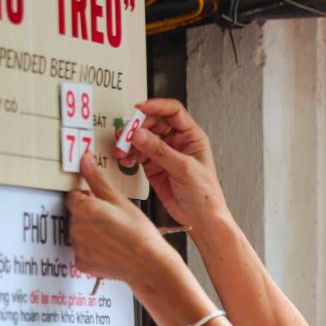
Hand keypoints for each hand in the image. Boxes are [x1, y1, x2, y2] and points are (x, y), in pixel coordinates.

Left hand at [66, 151, 177, 287]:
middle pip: (75, 214)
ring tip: (113, 235)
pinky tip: (109, 248)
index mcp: (85, 209)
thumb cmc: (140, 234)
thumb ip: (97, 180)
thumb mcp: (121, 201)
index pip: (73, 195)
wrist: (150, 264)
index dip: (88, 197)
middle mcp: (76, 228)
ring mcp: (77, 247)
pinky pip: (81, 251)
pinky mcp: (81, 263)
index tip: (102, 203)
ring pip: (78, 232)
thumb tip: (85, 161)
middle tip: (112, 220)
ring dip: (90, 232)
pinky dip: (91, 250)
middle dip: (89, 215)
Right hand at [115, 98, 228, 228]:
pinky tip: (126, 160)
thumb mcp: (185, 169)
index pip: (172, 112)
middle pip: (153, 123)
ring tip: (121, 149)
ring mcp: (165, 154)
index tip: (138, 109)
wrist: (201, 219)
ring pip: (142, 139)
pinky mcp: (154, 167)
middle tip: (125, 134)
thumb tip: (139, 134)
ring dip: (129, 142)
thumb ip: (161, 151)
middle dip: (137, 127)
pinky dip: (129, 155)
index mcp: (192, 137)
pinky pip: (138, 154)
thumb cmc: (205, 194)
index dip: (155, 107)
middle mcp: (177, 143)